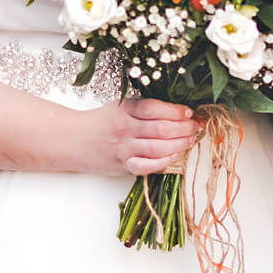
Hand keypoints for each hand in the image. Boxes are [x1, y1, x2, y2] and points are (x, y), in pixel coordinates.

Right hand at [82, 98, 199, 176]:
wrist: (76, 140)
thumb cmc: (104, 122)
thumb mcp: (122, 106)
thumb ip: (145, 108)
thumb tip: (179, 111)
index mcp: (126, 109)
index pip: (155, 108)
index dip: (176, 111)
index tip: (189, 112)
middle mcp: (125, 128)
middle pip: (161, 129)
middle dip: (184, 128)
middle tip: (196, 127)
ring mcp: (124, 148)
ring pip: (157, 147)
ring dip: (180, 144)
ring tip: (191, 140)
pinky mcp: (123, 165)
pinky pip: (146, 167)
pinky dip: (163, 162)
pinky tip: (175, 156)